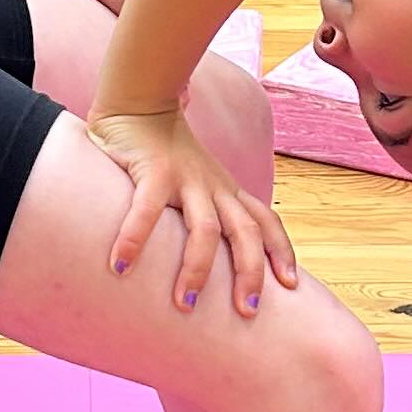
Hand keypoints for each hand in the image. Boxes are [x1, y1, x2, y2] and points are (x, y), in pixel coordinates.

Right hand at [86, 106, 297, 313]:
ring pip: (205, 229)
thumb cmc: (166, 151)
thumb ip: (203, 210)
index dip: (281, 252)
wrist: (140, 101)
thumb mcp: (197, 181)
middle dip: (250, 273)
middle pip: (246, 233)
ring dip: (197, 269)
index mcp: (226, 191)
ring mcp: (186, 179)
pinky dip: (134, 240)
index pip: (265, 221)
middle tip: (247, 311)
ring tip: (185, 303)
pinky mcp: (154, 171)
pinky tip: (121, 266)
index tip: (290, 285)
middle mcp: (213, 187)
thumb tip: (205, 255)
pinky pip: (146, 211)